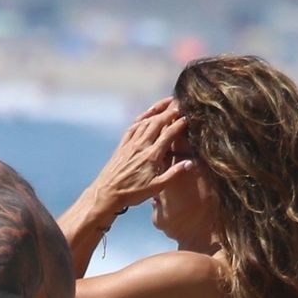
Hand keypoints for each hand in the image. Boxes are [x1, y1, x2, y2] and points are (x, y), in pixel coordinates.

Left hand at [88, 98, 192, 216]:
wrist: (107, 193)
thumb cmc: (132, 193)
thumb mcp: (156, 187)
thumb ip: (174, 174)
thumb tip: (190, 163)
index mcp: (152, 155)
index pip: (168, 134)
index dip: (179, 123)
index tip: (188, 117)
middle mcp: (141, 145)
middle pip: (157, 122)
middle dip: (169, 112)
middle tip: (179, 104)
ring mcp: (130, 144)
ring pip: (145, 122)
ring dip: (156, 111)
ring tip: (165, 104)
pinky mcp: (122, 145)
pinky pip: (132, 127)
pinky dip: (141, 118)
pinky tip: (146, 116)